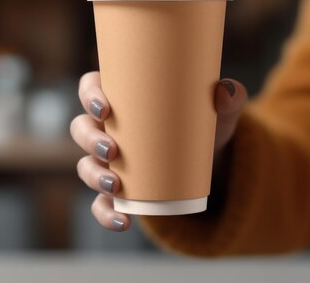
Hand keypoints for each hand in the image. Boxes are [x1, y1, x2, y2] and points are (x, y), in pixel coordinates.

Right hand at [70, 71, 247, 230]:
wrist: (209, 162)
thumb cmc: (202, 124)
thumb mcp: (218, 112)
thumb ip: (227, 98)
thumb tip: (227, 92)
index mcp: (122, 98)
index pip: (91, 88)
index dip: (89, 96)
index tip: (105, 107)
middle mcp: (108, 128)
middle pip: (81, 128)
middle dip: (90, 139)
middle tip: (113, 149)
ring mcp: (109, 161)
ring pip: (86, 166)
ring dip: (94, 176)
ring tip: (115, 185)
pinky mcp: (118, 190)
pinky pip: (100, 203)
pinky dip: (106, 214)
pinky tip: (122, 221)